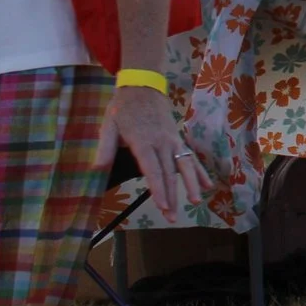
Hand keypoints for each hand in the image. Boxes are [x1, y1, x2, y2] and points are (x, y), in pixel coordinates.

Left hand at [110, 87, 209, 217]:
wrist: (144, 87)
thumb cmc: (123, 109)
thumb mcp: (109, 125)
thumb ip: (105, 148)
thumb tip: (97, 169)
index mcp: (143, 142)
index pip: (152, 169)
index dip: (158, 188)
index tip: (162, 205)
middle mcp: (162, 143)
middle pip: (169, 173)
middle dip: (172, 196)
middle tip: (172, 217)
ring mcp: (173, 141)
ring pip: (184, 166)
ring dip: (191, 185)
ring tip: (196, 202)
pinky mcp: (178, 139)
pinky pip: (191, 157)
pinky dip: (200, 171)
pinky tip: (208, 184)